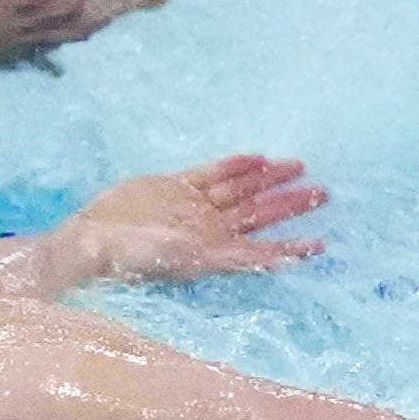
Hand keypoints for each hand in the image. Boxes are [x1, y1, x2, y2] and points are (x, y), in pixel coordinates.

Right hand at [64, 155, 327, 284]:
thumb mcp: (190, 261)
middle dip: (289, 204)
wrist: (94, 239)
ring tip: (298, 167)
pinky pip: (211, 174)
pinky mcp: (174, 187)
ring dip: (268, 181)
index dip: (290, 247)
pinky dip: (234, 166)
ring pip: (241, 191)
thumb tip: (273, 259)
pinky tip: (257, 158)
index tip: (321, 243)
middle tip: (323, 192)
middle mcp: (209, 230)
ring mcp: (193, 208)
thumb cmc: (138, 257)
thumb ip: (232, 258)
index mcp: (215, 252)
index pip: (261, 249)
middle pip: (258, 214)